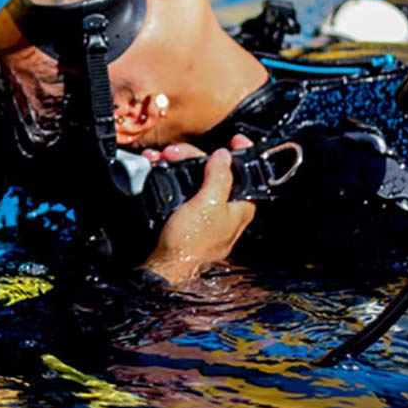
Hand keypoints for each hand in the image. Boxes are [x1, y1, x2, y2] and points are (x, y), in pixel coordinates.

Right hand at [140, 146, 256, 285]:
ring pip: (197, 180)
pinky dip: (171, 179)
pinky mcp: (188, 219)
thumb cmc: (191, 243)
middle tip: (177, 153)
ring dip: (179, 165)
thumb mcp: (208, 203)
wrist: (165, 268)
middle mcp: (226, 211)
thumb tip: (225, 155)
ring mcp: (206, 215)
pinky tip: (158, 170)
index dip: (244, 154)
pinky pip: (183, 192)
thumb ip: (220, 176)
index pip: (249, 174)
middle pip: (217, 173)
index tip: (234, 140)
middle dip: (196, 158)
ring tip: (162, 159)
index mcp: (240, 208)